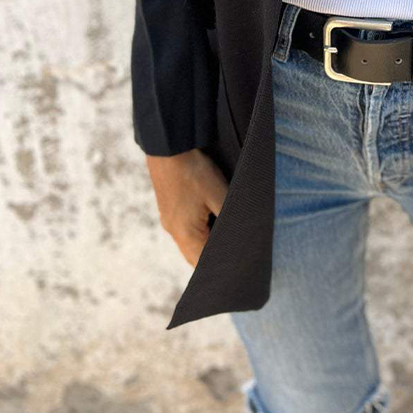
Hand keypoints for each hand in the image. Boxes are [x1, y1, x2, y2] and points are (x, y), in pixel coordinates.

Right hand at [145, 148, 228, 266]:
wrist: (168, 147)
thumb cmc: (194, 170)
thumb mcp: (219, 192)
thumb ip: (232, 215)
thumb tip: (244, 233)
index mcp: (186, 234)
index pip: (204, 264)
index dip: (220, 266)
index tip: (237, 262)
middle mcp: (174, 232)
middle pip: (195, 258)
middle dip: (214, 259)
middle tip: (235, 254)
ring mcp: (169, 221)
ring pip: (189, 245)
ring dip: (205, 245)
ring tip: (225, 238)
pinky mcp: (168, 210)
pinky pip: (184, 232)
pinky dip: (198, 234)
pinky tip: (211, 221)